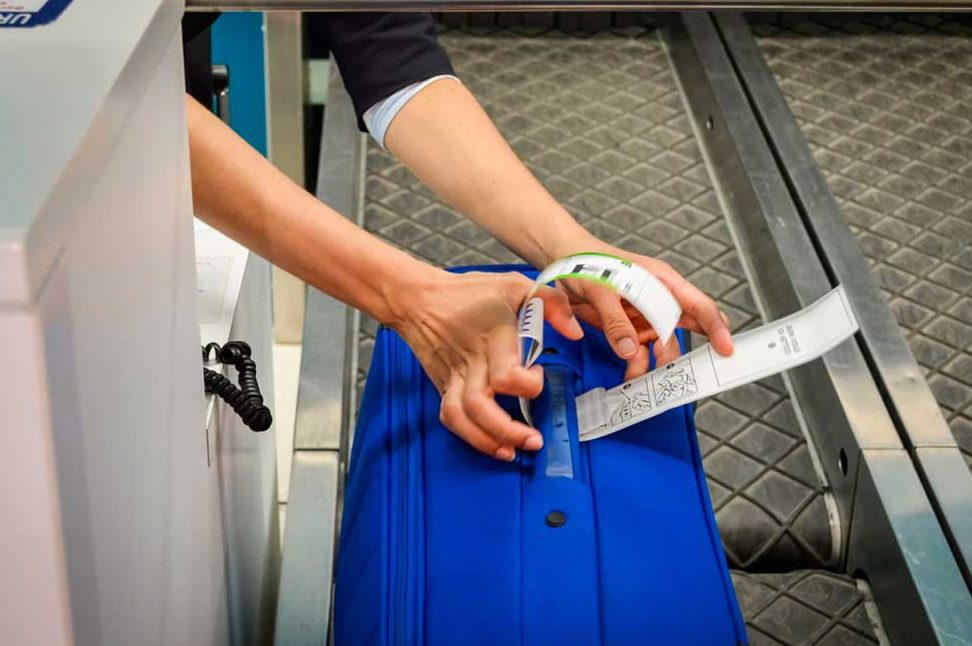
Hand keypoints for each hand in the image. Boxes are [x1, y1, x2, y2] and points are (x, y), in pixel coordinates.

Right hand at [390, 270, 582, 460]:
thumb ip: (552, 303)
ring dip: (487, 440)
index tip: (538, 374)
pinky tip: (492, 445)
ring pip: (462, 417)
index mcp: (492, 337)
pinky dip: (469, 436)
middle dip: (508, 430)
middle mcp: (471, 361)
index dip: (527, 384)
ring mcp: (453, 376)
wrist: (418, 299)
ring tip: (512, 451)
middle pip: (481, 406)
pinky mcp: (443, 385)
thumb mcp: (515, 284)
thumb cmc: (469, 291)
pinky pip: (450, 417)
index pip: (505, 374)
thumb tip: (574, 332)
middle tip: (534, 439)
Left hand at [553, 237, 732, 379]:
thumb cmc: (588, 264)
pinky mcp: (629, 331)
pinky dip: (638, 367)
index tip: (726, 349)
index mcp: (662, 282)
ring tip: (644, 376)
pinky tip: (631, 376)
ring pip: (665, 347)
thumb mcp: (601, 289)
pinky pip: (641, 354)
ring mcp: (646, 317)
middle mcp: (660, 300)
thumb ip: (616, 320)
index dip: (716, 327)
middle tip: (683, 374)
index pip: (698, 305)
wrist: (563, 263)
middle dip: (688, 352)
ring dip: (658, 365)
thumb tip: (631, 350)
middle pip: (688, 330)